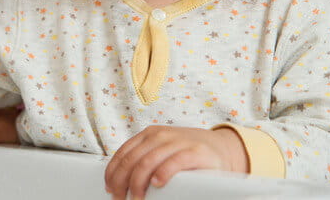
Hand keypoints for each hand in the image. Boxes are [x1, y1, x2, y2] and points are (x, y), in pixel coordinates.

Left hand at [104, 125, 247, 199]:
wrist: (220, 148)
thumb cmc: (187, 154)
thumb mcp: (161, 152)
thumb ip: (144, 160)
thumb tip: (121, 182)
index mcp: (148, 135)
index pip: (123, 154)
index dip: (113, 173)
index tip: (109, 188)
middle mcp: (160, 135)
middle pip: (132, 160)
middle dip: (122, 182)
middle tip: (120, 198)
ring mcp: (177, 142)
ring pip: (147, 162)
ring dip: (138, 183)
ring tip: (136, 198)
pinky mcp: (194, 151)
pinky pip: (174, 162)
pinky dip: (162, 174)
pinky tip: (157, 184)